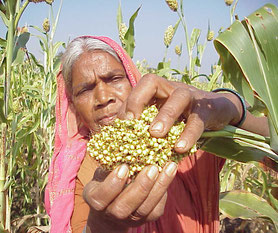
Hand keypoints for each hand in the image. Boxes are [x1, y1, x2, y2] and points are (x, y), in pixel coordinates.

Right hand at [83, 162, 176, 232]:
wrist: (112, 207)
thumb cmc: (105, 182)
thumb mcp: (101, 173)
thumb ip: (108, 166)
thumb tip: (119, 146)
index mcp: (96, 201)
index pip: (101, 197)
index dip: (113, 183)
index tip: (124, 167)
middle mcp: (112, 214)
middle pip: (125, 206)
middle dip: (140, 187)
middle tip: (151, 167)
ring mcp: (130, 219)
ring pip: (145, 208)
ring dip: (159, 187)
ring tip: (169, 167)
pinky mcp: (147, 219)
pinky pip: (156, 209)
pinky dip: (164, 191)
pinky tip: (170, 173)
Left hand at [119, 74, 242, 152]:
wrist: (217, 111)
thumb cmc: (183, 115)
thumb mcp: (162, 116)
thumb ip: (144, 121)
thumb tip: (120, 135)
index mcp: (159, 89)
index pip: (139, 85)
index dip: (130, 100)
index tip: (124, 123)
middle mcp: (172, 88)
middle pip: (153, 82)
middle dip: (138, 101)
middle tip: (133, 124)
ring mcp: (191, 97)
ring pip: (178, 98)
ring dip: (165, 115)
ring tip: (156, 134)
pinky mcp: (207, 110)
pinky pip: (197, 120)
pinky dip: (188, 134)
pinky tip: (179, 148)